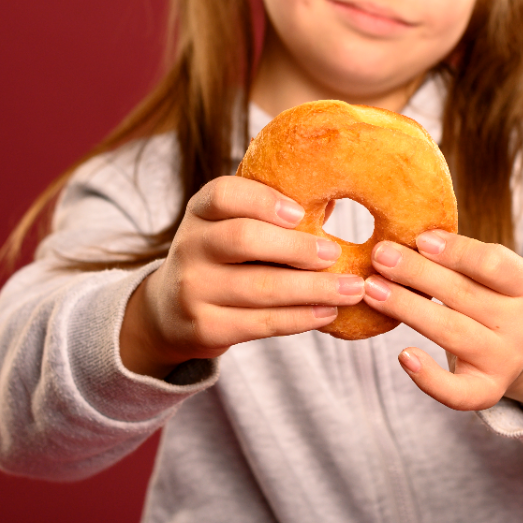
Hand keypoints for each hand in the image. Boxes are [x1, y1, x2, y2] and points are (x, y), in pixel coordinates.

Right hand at [120, 176, 363, 378]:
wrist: (171, 311)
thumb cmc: (225, 259)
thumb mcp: (232, 226)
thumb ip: (273, 212)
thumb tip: (335, 195)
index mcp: (201, 211)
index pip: (223, 194)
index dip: (263, 200)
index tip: (300, 212)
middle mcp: (190, 245)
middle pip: (243, 239)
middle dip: (296, 248)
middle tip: (335, 254)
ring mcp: (192, 289)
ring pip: (258, 287)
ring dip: (312, 289)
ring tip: (350, 289)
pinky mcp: (204, 328)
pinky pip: (259, 323)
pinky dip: (299, 318)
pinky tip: (327, 312)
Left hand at [362, 230, 522, 414]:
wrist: (513, 350)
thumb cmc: (485, 298)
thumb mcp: (483, 273)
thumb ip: (456, 257)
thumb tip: (408, 239)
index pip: (493, 263)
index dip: (456, 251)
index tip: (419, 239)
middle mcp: (521, 324)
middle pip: (463, 295)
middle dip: (416, 273)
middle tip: (379, 256)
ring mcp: (504, 360)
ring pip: (452, 332)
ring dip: (407, 308)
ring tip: (371, 290)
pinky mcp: (486, 391)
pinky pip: (457, 391)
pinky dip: (429, 377)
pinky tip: (403, 356)